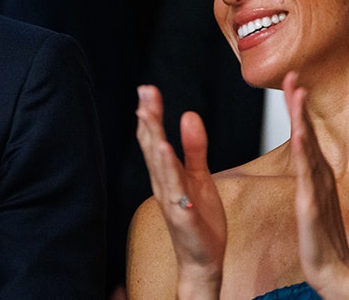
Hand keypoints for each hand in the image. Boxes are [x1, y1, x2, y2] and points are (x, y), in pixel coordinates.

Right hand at [135, 85, 225, 295]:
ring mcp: (171, 199)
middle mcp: (163, 184)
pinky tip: (166, 153)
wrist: (204, 259)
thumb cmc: (200, 218)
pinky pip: (175, 190)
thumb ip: (193, 147)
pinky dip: (169, 172)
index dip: (150, 114)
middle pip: (152, 147)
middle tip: (144, 93)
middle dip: (148, 119)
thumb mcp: (200, 175)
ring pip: (160, 166)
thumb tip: (188, 114)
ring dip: (154, 140)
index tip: (147, 89)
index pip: (154, 138)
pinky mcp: (184, 214)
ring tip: (150, 117)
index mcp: (166, 173)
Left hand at [283, 73, 348, 298]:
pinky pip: (307, 180)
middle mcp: (319, 178)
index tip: (292, 81)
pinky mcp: (312, 209)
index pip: (305, 134)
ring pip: (308, 151)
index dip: (299, 108)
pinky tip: (300, 139)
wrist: (333, 271)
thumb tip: (307, 156)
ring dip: (303, 122)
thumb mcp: (313, 199)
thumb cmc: (321, 238)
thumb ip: (311, 177)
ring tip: (297, 96)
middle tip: (293, 76)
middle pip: (308, 134)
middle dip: (300, 104)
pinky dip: (305, 157)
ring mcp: (317, 192)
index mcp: (316, 175)